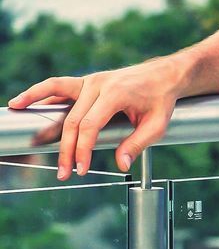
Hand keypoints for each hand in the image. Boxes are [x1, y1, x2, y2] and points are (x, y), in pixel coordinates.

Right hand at [7, 59, 181, 179]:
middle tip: (64, 173)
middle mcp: (100, 84)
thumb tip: (120, 165)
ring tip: (23, 125)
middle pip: (73, 120)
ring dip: (39, 112)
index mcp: (116, 93)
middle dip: (66, 149)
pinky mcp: (86, 82)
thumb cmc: (162, 99)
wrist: (166, 75)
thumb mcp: (158, 124)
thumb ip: (138, 144)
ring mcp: (91, 80)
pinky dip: (39, 92)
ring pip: (59, 98)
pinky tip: (21, 102)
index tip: (81, 169)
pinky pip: (58, 85)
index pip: (90, 126)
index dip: (82, 150)